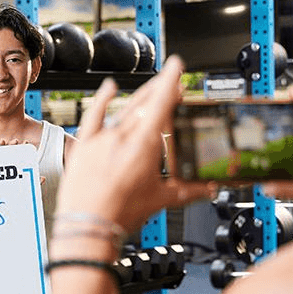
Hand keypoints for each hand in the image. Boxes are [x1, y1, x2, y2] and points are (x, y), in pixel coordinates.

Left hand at [55, 56, 214, 231]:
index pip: (160, 104)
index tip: (176, 66)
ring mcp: (101, 140)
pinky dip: (102, 100)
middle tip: (170, 81)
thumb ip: (189, 191)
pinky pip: (93, 116)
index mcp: (144, 146)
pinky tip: (109, 88)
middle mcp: (122, 137)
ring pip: (123, 110)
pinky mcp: (84, 146)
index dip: (170, 82)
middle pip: (143, 104)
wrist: (87, 226)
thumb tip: (208, 188)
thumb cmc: (120, 214)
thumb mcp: (161, 201)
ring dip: (138, 98)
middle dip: (159, 90)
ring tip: (149, 90)